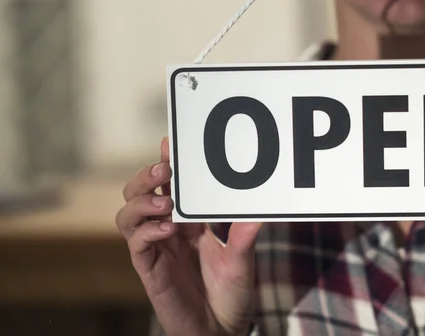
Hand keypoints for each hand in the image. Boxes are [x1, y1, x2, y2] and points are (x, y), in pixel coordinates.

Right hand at [115, 137, 261, 335]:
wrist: (222, 329)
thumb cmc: (232, 293)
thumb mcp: (242, 259)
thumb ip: (244, 235)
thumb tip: (261, 208)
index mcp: (189, 222)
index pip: (171, 186)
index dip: (166, 163)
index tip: (169, 143)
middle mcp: (169, 231)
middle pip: (141, 193)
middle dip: (146, 177)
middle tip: (164, 170)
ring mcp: (156, 249)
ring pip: (128, 215)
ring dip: (142, 202)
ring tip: (164, 203)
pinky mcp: (150, 269)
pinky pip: (136, 244)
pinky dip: (147, 231)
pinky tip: (168, 229)